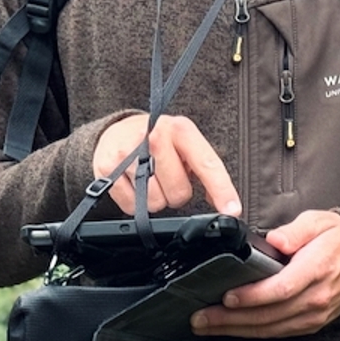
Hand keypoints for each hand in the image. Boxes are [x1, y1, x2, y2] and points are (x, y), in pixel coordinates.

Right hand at [91, 114, 239, 216]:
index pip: (207, 164)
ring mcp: (128, 153)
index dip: (222, 190)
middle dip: (177, 192)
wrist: (117, 131)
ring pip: (155, 203)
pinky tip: (134, 184)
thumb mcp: (184, 143)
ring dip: (156, 199)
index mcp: (180, 130)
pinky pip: (131, 207)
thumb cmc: (157, 139)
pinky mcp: (107, 169)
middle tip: (168, 177)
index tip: (232, 210)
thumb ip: (204, 168)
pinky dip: (135, 202)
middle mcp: (154, 137)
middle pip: (179, 192)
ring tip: (150, 179)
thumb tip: (223, 201)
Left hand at [190, 210, 339, 338]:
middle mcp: (315, 298)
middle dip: (231, 319)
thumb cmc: (339, 241)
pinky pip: (278, 333)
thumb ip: (296, 231)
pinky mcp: (310, 324)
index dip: (252, 296)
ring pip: (270, 329)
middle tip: (201, 317)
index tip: (227, 297)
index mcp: (317, 270)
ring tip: (207, 326)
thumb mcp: (320, 222)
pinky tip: (232, 330)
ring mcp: (313, 315)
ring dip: (236, 330)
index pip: (281, 288)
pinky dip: (253, 333)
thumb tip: (276, 240)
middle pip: (269, 315)